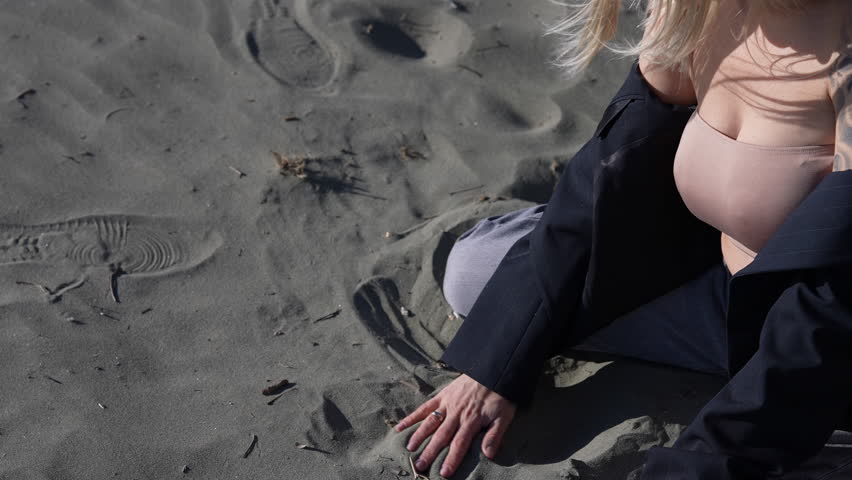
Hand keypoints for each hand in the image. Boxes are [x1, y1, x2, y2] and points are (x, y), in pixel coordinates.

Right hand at [394, 374, 515, 477]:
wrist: (493, 370)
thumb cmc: (500, 395)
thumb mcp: (504, 416)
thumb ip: (495, 435)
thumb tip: (488, 454)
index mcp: (471, 420)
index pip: (459, 443)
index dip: (452, 459)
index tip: (444, 473)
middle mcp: (456, 414)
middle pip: (441, 436)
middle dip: (430, 452)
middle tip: (420, 466)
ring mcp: (447, 404)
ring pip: (430, 422)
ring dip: (419, 436)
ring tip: (410, 449)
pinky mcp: (442, 396)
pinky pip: (425, 408)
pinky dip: (413, 417)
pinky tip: (401, 426)